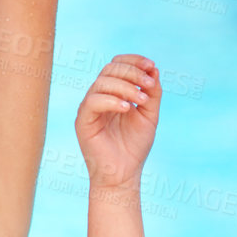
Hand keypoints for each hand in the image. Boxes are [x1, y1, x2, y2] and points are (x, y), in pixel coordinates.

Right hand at [74, 55, 160, 187]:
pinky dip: (112, 101)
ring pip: (102, 83)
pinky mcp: (83, 121)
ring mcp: (89, 108)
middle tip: (149, 84)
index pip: (117, 65)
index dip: (133, 61)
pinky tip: (128, 109)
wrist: (123, 175)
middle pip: (110, 69)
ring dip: (126, 87)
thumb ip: (152, 93)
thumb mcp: (149, 115)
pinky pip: (93, 101)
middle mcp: (98, 97)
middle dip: (132, 72)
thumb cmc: (134, 147)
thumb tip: (153, 69)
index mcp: (112, 93)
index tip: (151, 66)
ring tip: (142, 100)